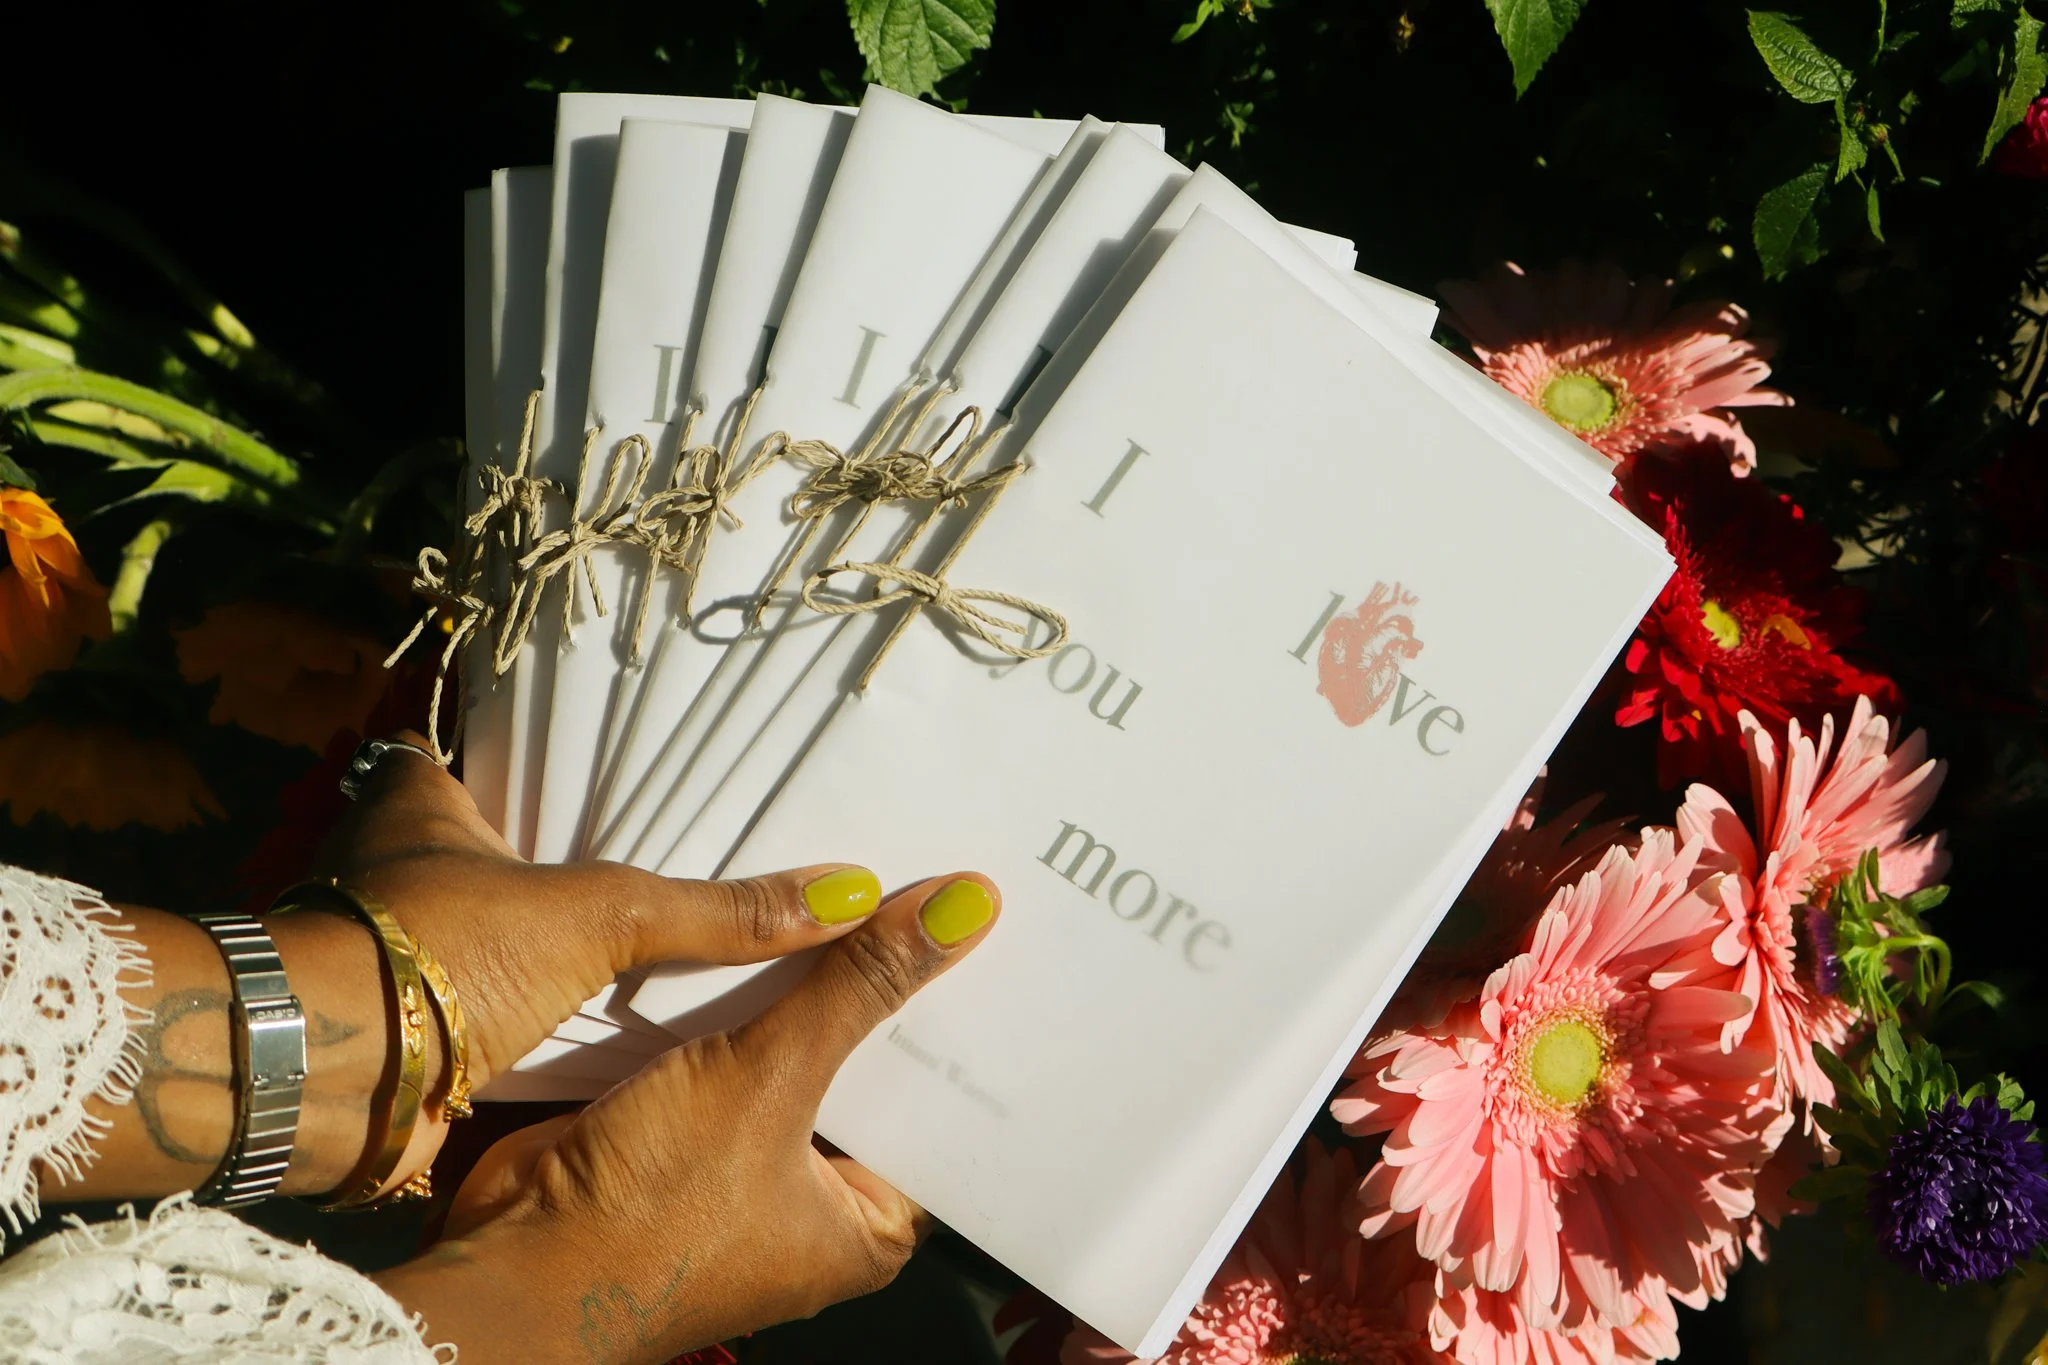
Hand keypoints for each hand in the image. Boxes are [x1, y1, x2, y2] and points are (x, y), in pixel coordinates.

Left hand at [42, 729, 902, 1203]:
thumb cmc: (440, 951)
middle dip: (533, 863)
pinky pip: (473, 1018)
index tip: (562, 766)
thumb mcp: (601, 914)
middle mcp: (383, 873)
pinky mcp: (396, 1035)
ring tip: (630, 947)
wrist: (330, 1078)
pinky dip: (519, 1024)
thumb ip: (716, 912)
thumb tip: (847, 892)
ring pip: (468, 938)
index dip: (491, 760)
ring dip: (525, 950)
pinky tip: (590, 1032)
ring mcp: (383, 958)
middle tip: (629, 865)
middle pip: (466, 852)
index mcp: (412, 806)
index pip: (443, 755)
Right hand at [374, 872, 1001, 1363]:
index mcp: (872, 1224)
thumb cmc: (653, 1206)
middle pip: (875, 1071)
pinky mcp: (690, 1128)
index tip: (991, 931)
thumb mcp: (771, 1079)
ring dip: (815, 981)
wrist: (508, 1256)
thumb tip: (969, 904)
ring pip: (803, 1050)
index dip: (965, 1023)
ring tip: (869, 876)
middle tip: (934, 880)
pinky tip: (775, 914)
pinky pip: (740, 1045)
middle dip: (887, 990)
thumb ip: (860, 987)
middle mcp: (821, 1201)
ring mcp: (750, 1164)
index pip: (946, 1109)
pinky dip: (750, 994)